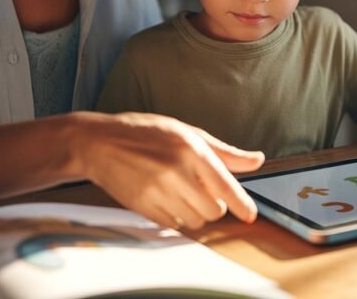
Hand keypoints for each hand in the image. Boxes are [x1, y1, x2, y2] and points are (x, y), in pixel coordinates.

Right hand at [74, 112, 264, 230]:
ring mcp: (158, 191)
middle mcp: (176, 171)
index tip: (250, 216)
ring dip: (196, 213)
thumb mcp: (186, 132)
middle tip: (203, 191)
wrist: (99, 143)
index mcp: (191, 149)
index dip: (242, 205)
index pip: (225, 185)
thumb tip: (257, 160)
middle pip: (213, 209)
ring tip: (183, 194)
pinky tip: (167, 199)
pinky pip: (173, 225)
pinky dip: (176, 217)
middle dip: (214, 205)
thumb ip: (224, 152)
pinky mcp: (143, 206)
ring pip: (195, 220)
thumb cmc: (145, 132)